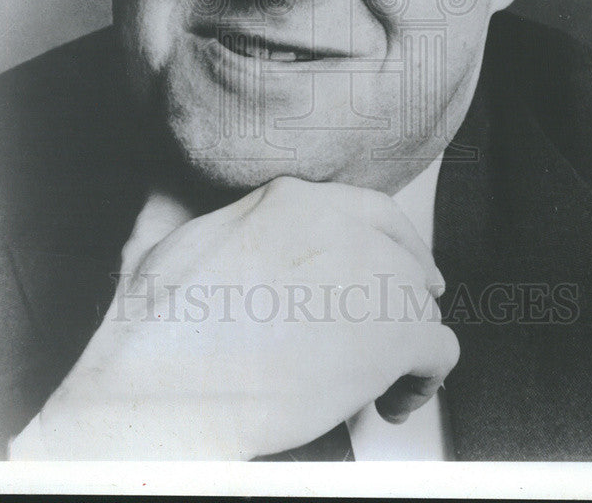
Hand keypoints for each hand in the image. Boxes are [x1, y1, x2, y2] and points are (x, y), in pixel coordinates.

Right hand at [10, 176, 459, 458]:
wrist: (164, 385)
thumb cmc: (153, 328)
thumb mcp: (162, 239)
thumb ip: (182, 206)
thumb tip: (164, 186)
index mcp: (293, 200)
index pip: (374, 211)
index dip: (398, 244)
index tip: (409, 271)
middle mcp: (341, 225)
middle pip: (402, 258)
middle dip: (401, 299)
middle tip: (393, 338)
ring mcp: (372, 275)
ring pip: (420, 304)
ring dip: (406, 346)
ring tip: (379, 385)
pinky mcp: (392, 333)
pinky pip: (439, 351)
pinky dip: (423, 382)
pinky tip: (391, 404)